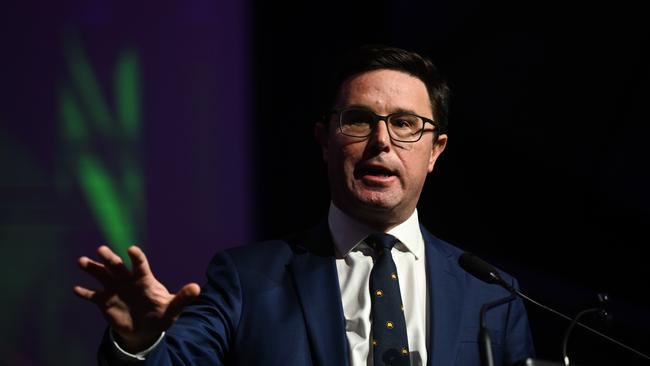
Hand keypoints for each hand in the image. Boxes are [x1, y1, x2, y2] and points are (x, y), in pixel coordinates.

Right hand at [74, 245, 200, 351]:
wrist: (145, 329)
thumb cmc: (160, 314)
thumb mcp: (172, 308)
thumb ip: (182, 298)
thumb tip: (197, 288)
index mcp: (144, 280)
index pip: (140, 265)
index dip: (136, 257)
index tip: (131, 249)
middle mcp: (127, 280)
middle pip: (118, 266)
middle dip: (110, 258)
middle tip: (101, 250)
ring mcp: (115, 289)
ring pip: (102, 275)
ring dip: (92, 268)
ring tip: (82, 261)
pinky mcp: (104, 301)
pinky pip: (93, 295)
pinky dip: (85, 293)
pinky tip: (76, 289)